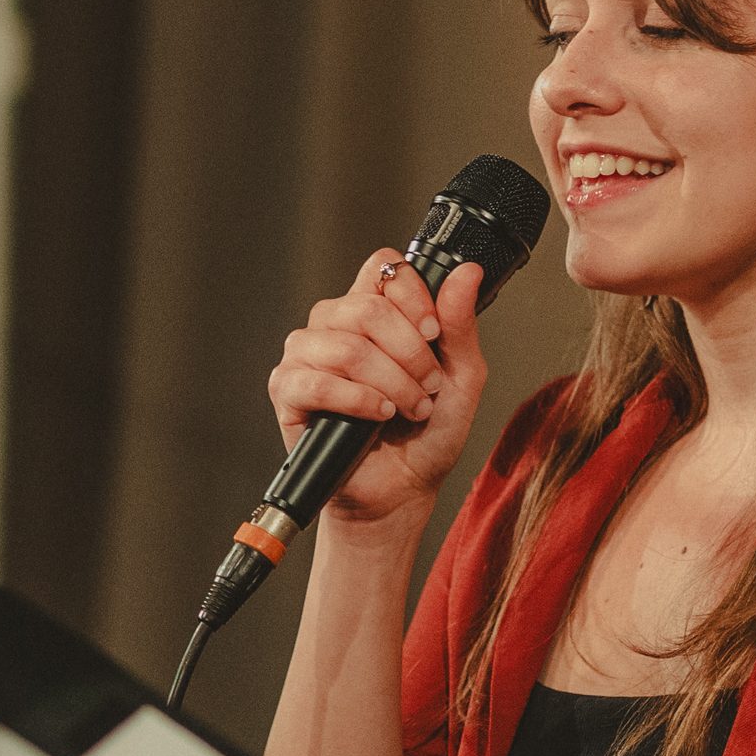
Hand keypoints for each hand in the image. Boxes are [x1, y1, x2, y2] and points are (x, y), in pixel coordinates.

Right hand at [268, 253, 488, 526]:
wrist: (403, 489)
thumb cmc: (427, 433)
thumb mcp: (460, 377)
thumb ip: (459, 325)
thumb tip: (468, 272)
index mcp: (374, 311)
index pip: (383, 266)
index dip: (413, 295)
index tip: (434, 333)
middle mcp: (335, 325)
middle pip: (368, 305)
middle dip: (410, 353)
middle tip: (427, 387)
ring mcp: (306, 355)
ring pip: (347, 344)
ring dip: (390, 381)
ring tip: (406, 408)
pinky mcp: (288, 391)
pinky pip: (316, 381)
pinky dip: (357, 400)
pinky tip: (377, 415)